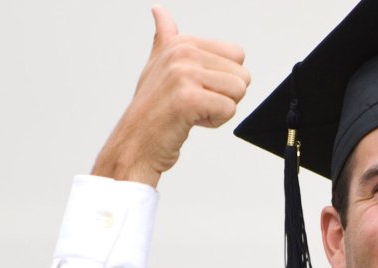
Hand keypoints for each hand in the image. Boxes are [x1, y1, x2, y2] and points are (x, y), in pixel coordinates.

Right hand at [92, 5, 250, 186]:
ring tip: (192, 111)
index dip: (222, 78)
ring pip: (238, 91)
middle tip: (194, 103)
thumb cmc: (151, 109)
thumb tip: (159, 11)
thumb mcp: (156, 64)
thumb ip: (164, 36)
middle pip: (242, 74)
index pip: (237, 54)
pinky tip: (190, 121)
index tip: (195, 88)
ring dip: (220, 109)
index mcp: (181, 42)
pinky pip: (229, 109)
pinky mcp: (188, 98)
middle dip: (224, 95)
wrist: (135, 144)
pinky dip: (214, 122)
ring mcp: (183, 73)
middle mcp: (182, 53)